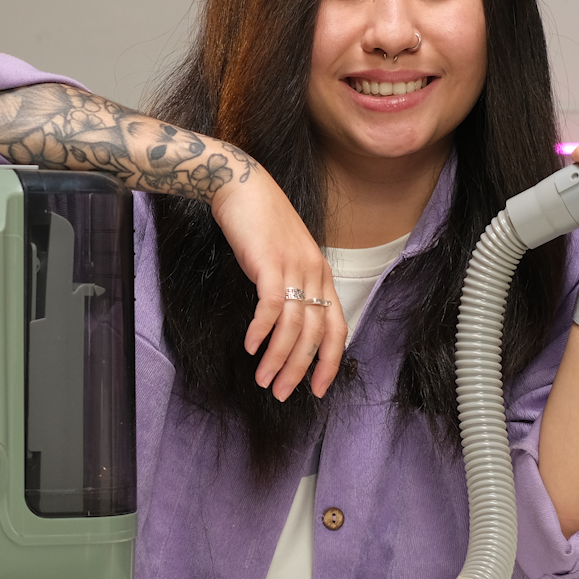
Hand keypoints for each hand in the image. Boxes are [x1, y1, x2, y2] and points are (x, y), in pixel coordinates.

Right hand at [210, 167, 347, 400]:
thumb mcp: (284, 256)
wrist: (242, 186)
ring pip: (293, 327)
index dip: (329, 362)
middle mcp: (314, 273)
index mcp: (322, 274)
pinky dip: (262, 331)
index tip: (317, 389)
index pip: (337, 328)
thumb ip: (291, 284)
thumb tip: (284, 321)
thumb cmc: (259, 222)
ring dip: (278, 358)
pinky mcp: (270, 263)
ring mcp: (294, 268)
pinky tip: (251, 347)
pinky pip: (271, 307)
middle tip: (282, 392)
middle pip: (314, 334)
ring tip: (263, 379)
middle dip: (299, 369)